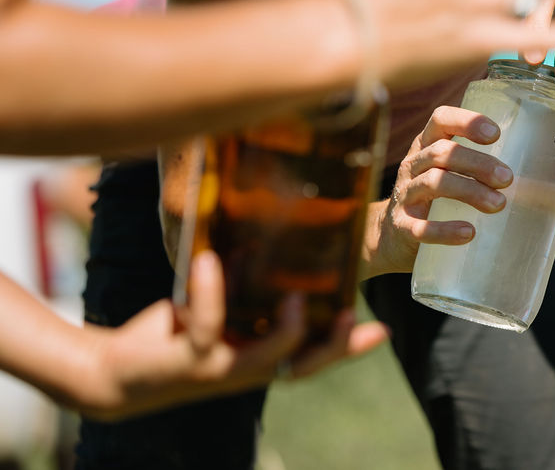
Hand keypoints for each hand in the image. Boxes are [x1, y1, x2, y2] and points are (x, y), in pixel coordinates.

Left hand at [81, 251, 388, 420]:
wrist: (114, 372)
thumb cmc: (174, 337)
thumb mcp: (217, 315)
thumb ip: (242, 292)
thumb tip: (261, 244)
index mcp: (259, 357)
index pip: (313, 356)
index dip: (348, 347)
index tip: (379, 330)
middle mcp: (248, 369)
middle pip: (303, 366)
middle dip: (332, 346)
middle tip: (349, 315)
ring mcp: (221, 367)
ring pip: (266, 358)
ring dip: (285, 331)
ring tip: (295, 297)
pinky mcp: (188, 359)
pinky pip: (205, 324)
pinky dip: (210, 292)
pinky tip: (212, 261)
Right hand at [364, 106, 511, 276]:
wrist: (390, 238)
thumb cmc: (434, 201)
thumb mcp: (450, 176)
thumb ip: (481, 172)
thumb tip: (546, 186)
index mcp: (427, 146)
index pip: (441, 119)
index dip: (467, 121)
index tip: (495, 134)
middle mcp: (413, 165)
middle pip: (442, 153)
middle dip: (478, 163)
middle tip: (508, 179)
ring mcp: (405, 196)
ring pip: (434, 183)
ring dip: (469, 192)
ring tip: (498, 205)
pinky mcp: (402, 227)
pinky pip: (420, 227)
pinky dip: (445, 230)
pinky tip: (468, 232)